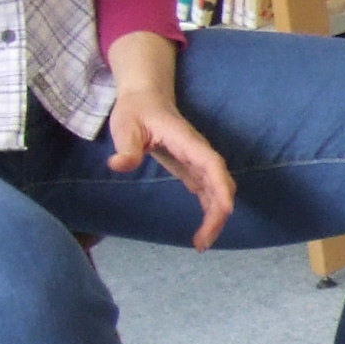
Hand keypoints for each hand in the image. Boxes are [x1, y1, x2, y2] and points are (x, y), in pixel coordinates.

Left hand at [104, 33, 235, 246]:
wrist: (146, 98)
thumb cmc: (136, 110)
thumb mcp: (125, 126)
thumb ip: (126, 147)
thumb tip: (118, 165)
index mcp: (187, 142)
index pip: (212, 164)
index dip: (221, 186)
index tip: (226, 209)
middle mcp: (199, 154)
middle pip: (220, 184)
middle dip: (218, 213)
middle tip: (203, 243)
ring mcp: (198, 163)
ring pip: (217, 191)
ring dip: (215, 217)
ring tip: (202, 244)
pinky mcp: (193, 170)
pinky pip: (208, 192)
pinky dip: (209, 212)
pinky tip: (202, 232)